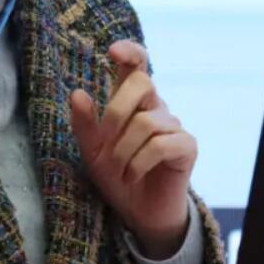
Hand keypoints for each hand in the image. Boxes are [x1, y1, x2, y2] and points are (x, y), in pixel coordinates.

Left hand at [71, 40, 196, 257]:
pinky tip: (132, 176)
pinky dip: (139, 163)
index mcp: (131, 102)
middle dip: (116, 111)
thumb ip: (84, 124)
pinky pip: (161, 145)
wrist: (138, 212)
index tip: (113, 51)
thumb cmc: (115, 175)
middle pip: (142, 82)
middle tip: (105, 142)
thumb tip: (77, 94)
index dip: (130, 52)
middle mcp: (155, 107)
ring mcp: (173, 126)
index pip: (137, 65)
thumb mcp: (91, 151)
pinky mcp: (186, 147)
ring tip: (118, 171)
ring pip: (145, 122)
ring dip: (123, 151)